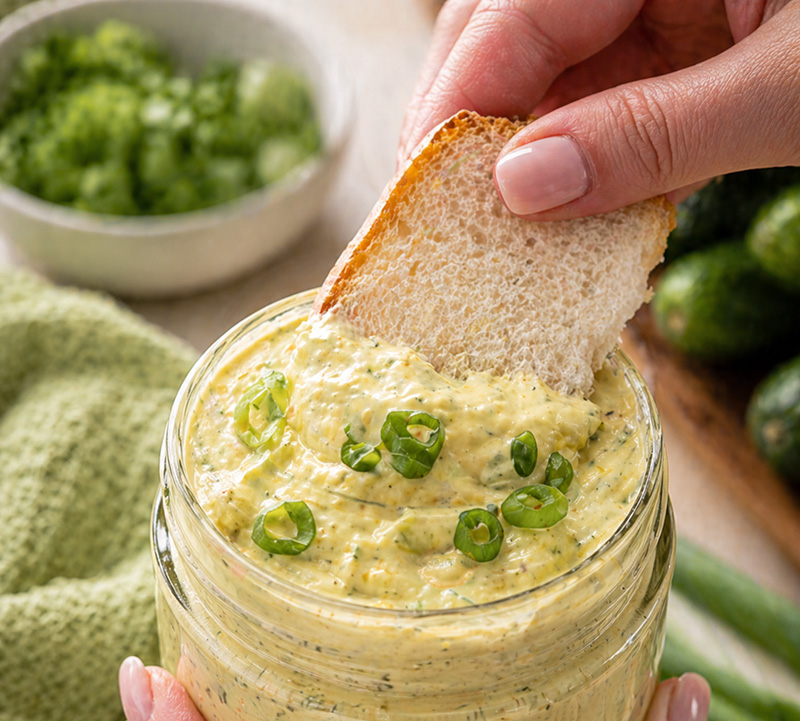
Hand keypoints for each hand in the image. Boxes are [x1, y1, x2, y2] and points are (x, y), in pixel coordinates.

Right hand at [400, 0, 799, 217]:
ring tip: (499, 234)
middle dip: (475, 129)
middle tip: (440, 223)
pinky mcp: (681, 28)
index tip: (415, 196)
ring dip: (527, 155)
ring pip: (552, 68)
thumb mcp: (790, 89)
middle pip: (512, 31)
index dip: (458, 107)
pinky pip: (603, 88)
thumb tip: (525, 193)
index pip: (516, 10)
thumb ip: (652, 138)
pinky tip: (567, 210)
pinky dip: (583, 155)